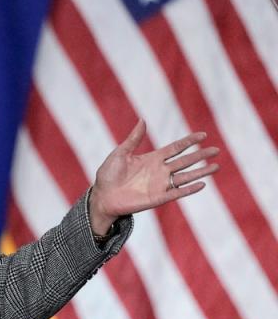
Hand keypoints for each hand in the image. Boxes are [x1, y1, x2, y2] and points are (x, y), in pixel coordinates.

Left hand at [89, 119, 219, 234]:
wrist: (102, 196)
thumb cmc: (108, 175)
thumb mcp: (120, 153)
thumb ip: (133, 139)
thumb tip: (142, 120)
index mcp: (152, 158)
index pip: (176, 148)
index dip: (189, 141)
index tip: (203, 135)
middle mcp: (160, 170)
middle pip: (185, 161)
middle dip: (201, 155)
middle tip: (216, 150)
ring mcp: (160, 184)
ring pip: (185, 176)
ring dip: (201, 172)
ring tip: (216, 166)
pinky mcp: (158, 198)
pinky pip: (177, 193)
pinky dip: (189, 189)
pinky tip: (202, 184)